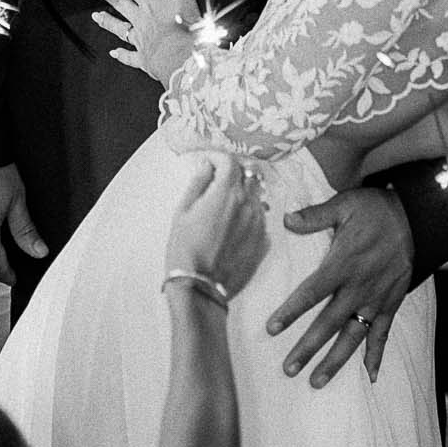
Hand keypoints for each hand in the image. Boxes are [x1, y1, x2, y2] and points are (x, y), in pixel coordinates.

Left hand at [86, 0, 199, 84]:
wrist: (184, 61)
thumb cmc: (186, 28)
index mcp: (151, 4)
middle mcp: (141, 20)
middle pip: (118, 2)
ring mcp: (141, 41)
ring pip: (120, 28)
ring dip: (107, 21)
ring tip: (95, 16)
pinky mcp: (145, 60)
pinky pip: (130, 57)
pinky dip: (122, 55)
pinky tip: (114, 53)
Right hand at [166, 154, 269, 299]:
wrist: (200, 289)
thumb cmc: (185, 251)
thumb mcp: (183, 212)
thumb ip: (198, 183)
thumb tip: (207, 167)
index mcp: (227, 193)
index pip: (230, 161)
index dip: (218, 157)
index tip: (209, 161)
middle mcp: (248, 204)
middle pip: (248, 175)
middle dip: (233, 173)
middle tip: (218, 181)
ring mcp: (259, 223)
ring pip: (257, 197)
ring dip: (244, 194)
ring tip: (225, 206)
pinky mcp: (264, 242)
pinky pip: (260, 219)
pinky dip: (249, 216)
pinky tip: (234, 227)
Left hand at [270, 184, 412, 385]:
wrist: (416, 217)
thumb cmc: (375, 210)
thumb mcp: (344, 205)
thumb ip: (315, 215)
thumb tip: (287, 219)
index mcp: (343, 264)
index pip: (312, 293)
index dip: (292, 311)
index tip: (272, 329)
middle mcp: (359, 287)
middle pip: (329, 323)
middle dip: (308, 347)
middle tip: (289, 369)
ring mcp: (376, 299)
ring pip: (353, 336)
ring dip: (335, 360)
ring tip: (317, 381)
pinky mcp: (391, 304)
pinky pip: (383, 334)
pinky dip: (377, 355)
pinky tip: (370, 376)